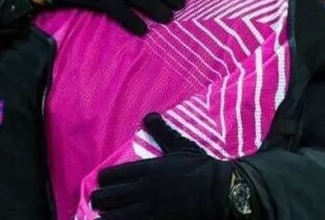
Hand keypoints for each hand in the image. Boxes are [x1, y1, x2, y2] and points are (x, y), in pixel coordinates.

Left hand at [91, 113, 233, 219]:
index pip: (108, 176)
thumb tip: (149, 115)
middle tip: (106, 202)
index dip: (104, 180)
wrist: (223, 192)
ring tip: (112, 215)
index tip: (108, 183)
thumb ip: (162, 132)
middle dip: (101, 200)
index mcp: (146, 170)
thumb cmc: (202, 168)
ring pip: (110, 218)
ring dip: (108, 216)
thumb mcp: (180, 146)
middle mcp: (142, 191)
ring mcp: (148, 212)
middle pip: (103, 198)